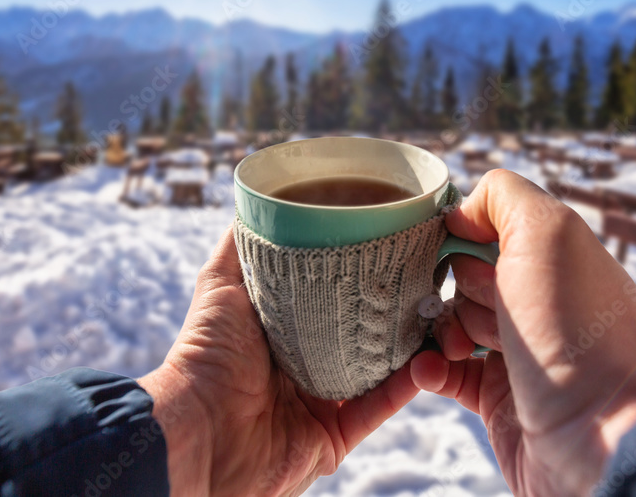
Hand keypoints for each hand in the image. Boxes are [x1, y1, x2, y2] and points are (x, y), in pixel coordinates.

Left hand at [139, 226, 419, 496]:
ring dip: (409, 348)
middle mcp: (303, 367)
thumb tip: (258, 198)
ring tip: (438, 315)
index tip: (389, 243)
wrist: (197, 432)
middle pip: (358, 334)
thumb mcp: (220, 284)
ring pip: (378, 371)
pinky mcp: (334, 438)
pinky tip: (428, 360)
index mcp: (281, 332)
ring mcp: (320, 404)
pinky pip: (378, 410)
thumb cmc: (203, 355)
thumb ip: (242, 246)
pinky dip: (405, 388)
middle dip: (391, 309)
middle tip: (425, 276)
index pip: (330, 299)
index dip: (358, 274)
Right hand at [412, 170, 635, 494]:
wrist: (601, 436)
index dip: (461, 233)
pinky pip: (442, 372)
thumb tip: (459, 214)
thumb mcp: (547, 231)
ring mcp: (515, 349)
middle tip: (486, 305)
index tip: (454, 246)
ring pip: (448, 320)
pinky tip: (433, 369)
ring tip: (462, 345)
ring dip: (441, 328)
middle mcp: (537, 299)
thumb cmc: (578, 328)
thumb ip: (501, 195)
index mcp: (553, 256)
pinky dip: (429, 368)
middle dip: (454, 283)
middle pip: (462, 272)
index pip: (486, 226)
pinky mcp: (494, 397)